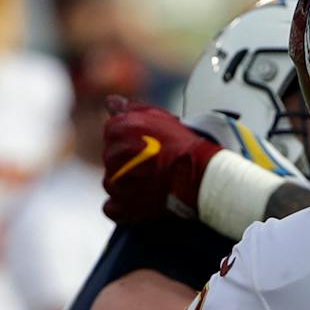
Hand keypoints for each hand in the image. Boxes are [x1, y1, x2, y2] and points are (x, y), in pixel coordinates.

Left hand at [101, 96, 220, 223]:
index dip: (132, 143)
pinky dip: (123, 206)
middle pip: (112, 160)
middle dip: (129, 163)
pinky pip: (112, 208)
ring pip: (112, 183)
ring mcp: (115, 183)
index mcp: (115, 130)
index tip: (149, 148)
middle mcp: (110, 155)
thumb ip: (130, 108)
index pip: (112, 137)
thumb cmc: (183, 146)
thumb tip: (110, 101)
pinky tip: (141, 201)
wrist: (200, 176)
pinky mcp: (122, 207)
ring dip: (127, 184)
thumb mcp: (159, 117)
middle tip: (153, 167)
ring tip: (151, 184)